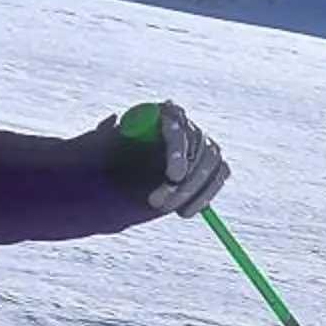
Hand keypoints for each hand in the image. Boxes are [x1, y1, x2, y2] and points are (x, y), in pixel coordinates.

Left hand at [111, 101, 228, 216]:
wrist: (127, 176)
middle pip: (200, 148)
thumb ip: (106, 132)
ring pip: (213, 164)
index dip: (179, 151)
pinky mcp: (212, 164)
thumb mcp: (104, 143)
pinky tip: (185, 211)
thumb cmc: (116, 156)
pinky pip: (220, 175)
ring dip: (195, 191)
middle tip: (163, 204)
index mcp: (163, 114)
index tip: (174, 176)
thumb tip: (112, 119)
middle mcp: (187, 125)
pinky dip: (205, 195)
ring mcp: (202, 144)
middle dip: (188, 180)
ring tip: (171, 209)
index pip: (179, 126)